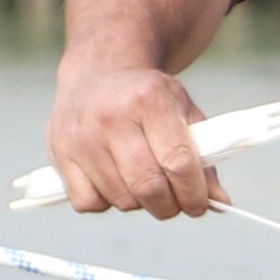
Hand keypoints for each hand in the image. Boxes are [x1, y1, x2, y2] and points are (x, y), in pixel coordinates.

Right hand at [46, 56, 217, 217]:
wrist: (97, 73)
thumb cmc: (147, 98)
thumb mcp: (181, 110)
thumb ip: (203, 155)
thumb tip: (220, 202)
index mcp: (149, 100)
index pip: (178, 162)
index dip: (194, 193)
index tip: (200, 204)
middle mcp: (111, 117)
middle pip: (148, 187)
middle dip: (169, 206)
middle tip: (175, 203)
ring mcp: (81, 137)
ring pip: (121, 200)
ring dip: (139, 203)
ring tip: (142, 182)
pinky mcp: (60, 154)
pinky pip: (89, 203)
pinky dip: (106, 202)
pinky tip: (112, 179)